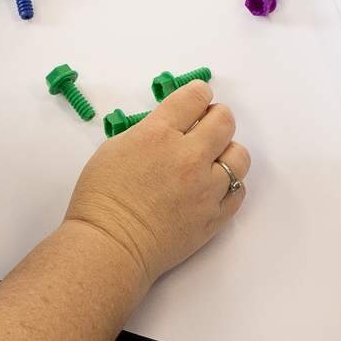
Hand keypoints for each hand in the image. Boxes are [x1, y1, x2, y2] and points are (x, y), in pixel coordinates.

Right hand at [62, 81, 248, 290]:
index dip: (199, 94)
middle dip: (217, 117)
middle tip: (209, 124)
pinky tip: (213, 185)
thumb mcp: (114, 148)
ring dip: (227, 151)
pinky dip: (229, 184)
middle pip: (224, 121)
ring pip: (239, 156)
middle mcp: (188, 157)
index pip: (195, 97)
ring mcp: (205, 189)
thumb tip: (170, 127)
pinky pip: (238, 191)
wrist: (109, 246)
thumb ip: (148, 132)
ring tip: (213, 158)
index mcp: (158, 135)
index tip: (199, 98)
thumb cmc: (101, 201)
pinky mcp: (214, 216)